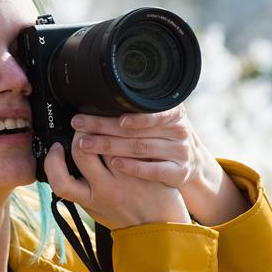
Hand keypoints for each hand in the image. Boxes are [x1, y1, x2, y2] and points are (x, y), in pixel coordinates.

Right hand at [43, 135, 189, 230]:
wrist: (158, 226)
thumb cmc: (123, 215)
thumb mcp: (94, 208)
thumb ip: (79, 188)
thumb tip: (62, 161)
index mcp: (89, 200)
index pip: (61, 182)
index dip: (52, 162)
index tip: (56, 148)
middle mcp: (106, 189)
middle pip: (82, 152)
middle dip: (78, 133)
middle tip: (81, 127)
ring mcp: (127, 178)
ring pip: (108, 142)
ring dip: (101, 126)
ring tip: (100, 120)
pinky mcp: (146, 168)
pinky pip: (132, 142)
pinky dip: (124, 130)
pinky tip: (121, 124)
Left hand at [70, 105, 249, 224]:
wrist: (192, 163)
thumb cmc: (164, 138)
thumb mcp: (158, 120)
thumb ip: (139, 111)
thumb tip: (97, 99)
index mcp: (172, 112)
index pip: (149, 111)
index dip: (128, 113)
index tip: (101, 111)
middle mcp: (178, 130)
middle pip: (136, 130)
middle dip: (103, 127)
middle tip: (79, 125)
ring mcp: (180, 152)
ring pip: (141, 148)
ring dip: (110, 146)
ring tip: (86, 144)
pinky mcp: (179, 173)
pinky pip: (155, 170)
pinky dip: (134, 167)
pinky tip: (115, 163)